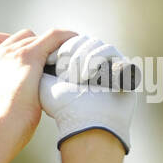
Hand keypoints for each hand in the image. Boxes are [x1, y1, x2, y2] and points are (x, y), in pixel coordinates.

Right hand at [0, 28, 77, 152]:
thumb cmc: (2, 124)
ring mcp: (13, 53)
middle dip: (37, 47)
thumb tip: (23, 87)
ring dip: (52, 46)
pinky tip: (76, 45)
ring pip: (39, 37)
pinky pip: (54, 36)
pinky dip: (67, 38)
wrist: (1, 128)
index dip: (12, 44)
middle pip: (23, 37)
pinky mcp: (30, 56)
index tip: (23, 57)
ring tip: (65, 61)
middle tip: (51, 65)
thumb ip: (6, 88)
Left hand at [39, 35, 136, 153]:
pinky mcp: (122, 67)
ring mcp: (108, 64)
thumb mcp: (44, 84)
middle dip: (72, 53)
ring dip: (83, 58)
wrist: (85, 123)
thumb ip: (40, 64)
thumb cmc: (64, 108)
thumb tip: (44, 48)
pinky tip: (89, 75)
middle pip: (82, 39)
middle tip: (66, 74)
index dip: (62, 49)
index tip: (54, 64)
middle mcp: (91, 62)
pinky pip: (110, 50)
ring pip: (96, 43)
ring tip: (78, 78)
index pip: (68, 41)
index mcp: (73, 64)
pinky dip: (98, 58)